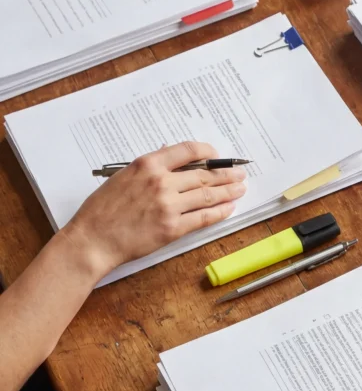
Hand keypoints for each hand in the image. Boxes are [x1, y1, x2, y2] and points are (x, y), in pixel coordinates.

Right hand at [60, 141, 247, 282]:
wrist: (93, 239)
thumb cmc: (102, 209)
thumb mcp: (122, 176)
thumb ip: (148, 167)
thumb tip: (170, 155)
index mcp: (147, 165)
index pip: (187, 150)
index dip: (208, 152)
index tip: (218, 156)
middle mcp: (161, 182)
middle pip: (204, 175)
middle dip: (226, 174)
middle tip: (240, 174)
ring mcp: (169, 206)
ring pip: (207, 196)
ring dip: (228, 192)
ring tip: (240, 189)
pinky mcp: (173, 228)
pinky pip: (203, 218)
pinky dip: (220, 212)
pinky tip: (229, 208)